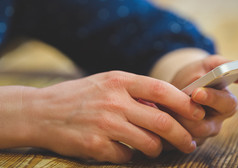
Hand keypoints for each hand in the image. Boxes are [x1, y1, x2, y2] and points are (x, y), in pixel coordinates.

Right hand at [23, 71, 205, 162]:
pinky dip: (129, 156)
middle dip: (182, 136)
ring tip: (154, 149)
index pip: (161, 89)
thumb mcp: (105, 82)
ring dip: (156, 149)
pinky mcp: (95, 146)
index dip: (184, 103)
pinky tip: (121, 150)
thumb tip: (164, 107)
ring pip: (148, 144)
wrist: (40, 112)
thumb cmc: (76, 96)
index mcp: (118, 80)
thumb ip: (133, 90)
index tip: (197, 113)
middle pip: (162, 122)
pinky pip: (126, 156)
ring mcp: (105, 124)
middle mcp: (114, 100)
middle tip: (190, 143)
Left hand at [168, 55, 237, 145]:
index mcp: (226, 104)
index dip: (212, 98)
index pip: (227, 104)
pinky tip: (157, 114)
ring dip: (175, 119)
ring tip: (163, 105)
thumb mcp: (206, 65)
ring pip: (188, 135)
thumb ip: (224, 65)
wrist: (176, 88)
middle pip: (206, 126)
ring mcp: (199, 135)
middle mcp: (215, 123)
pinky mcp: (183, 142)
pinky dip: (165, 129)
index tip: (197, 91)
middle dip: (189, 113)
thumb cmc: (195, 76)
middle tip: (173, 102)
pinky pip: (174, 142)